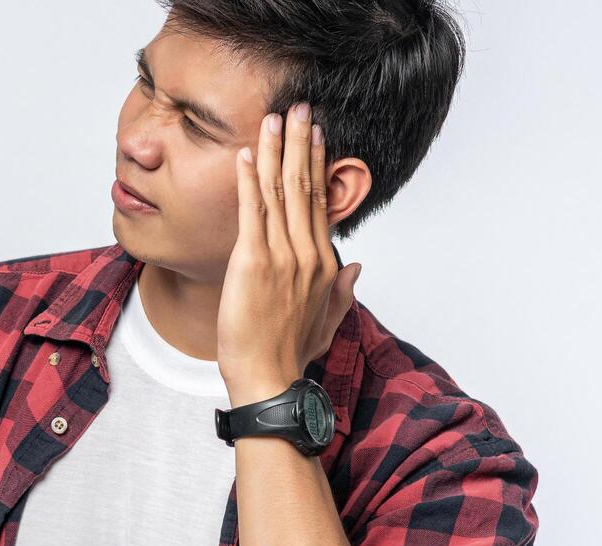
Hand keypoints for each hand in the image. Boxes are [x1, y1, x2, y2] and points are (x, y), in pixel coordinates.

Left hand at [216, 102, 361, 397]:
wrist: (269, 381)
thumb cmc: (290, 356)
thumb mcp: (326, 321)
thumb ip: (343, 291)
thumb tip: (357, 266)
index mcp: (323, 265)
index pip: (320, 204)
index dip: (317, 165)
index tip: (315, 136)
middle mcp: (307, 254)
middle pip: (305, 187)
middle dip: (300, 143)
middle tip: (298, 107)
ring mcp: (282, 256)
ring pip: (280, 192)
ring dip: (275, 150)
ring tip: (274, 118)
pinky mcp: (253, 262)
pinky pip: (252, 212)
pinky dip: (247, 180)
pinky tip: (244, 155)